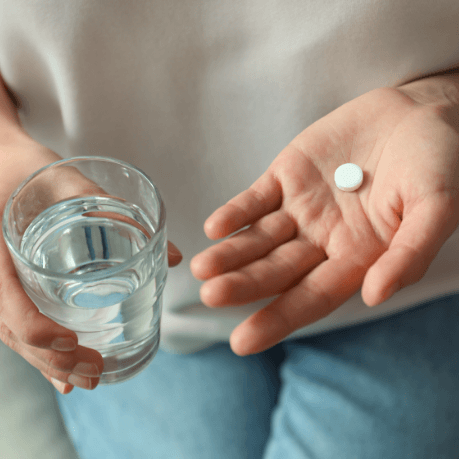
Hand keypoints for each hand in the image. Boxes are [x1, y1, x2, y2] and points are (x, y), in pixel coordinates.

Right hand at [0, 137, 182, 394]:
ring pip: (13, 335)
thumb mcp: (67, 182)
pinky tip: (63, 371)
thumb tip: (175, 256)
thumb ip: (116, 212)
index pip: (5, 302)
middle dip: (51, 359)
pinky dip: (38, 351)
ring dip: (47, 363)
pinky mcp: (8, 286)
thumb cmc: (29, 169)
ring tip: (88, 379)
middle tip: (94, 373)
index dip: (35, 329)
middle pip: (12, 330)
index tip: (72, 342)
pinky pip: (15, 324)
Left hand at [191, 76, 458, 355]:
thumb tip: (375, 296)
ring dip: (231, 253)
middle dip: (244, 284)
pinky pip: (256, 198)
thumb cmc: (439, 164)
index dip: (278, 319)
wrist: (421, 112)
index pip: (311, 297)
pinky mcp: (287, 176)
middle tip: (211, 297)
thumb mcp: (437, 209)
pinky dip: (236, 212)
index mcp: (357, 257)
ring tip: (203, 267)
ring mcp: (301, 208)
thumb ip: (409, 254)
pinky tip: (214, 227)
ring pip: (259, 238)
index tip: (243, 341)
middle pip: (276, 270)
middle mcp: (323, 240)